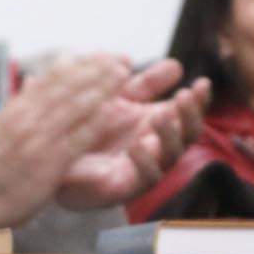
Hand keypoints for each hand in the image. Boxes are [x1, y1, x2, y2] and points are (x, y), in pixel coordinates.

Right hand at [0, 52, 131, 226]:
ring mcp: (39, 139)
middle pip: (67, 86)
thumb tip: (34, 80)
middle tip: (122, 60)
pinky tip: (116, 113)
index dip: (81, 65)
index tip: (103, 56)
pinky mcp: (48, 163)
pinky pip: (77, 139)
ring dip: (102, 89)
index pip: (53, 78)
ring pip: (74, 106)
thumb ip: (22, 104)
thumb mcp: (2, 126)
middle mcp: (28, 118)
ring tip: (123, 75)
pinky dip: (98, 124)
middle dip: (97, 70)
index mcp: (18, 108)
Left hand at [53, 58, 206, 210]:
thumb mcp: (117, 97)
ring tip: (163, 115)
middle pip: (188, 135)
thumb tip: (176, 66)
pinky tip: (138, 145)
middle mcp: (156, 146)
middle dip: (190, 116)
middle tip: (184, 96)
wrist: (51, 154)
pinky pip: (145, 179)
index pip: (187, 113)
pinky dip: (145, 162)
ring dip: (171, 135)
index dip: (199, 100)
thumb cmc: (86, 126)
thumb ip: (145, 84)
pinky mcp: (125, 187)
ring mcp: (143, 168)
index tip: (202, 83)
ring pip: (172, 156)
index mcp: (156, 124)